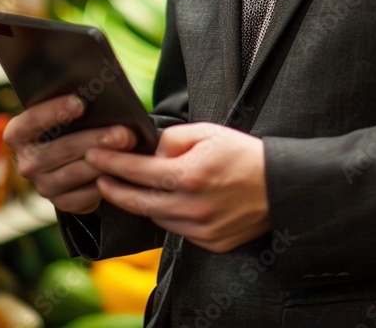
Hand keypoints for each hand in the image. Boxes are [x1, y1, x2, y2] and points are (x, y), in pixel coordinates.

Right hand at [3, 95, 136, 213]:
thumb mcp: (67, 108)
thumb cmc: (73, 121)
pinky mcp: (60, 202)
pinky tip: (121, 170)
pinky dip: (104, 183)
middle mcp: (26, 161)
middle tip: (122, 133)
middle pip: (61, 149)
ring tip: (127, 148)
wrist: (73, 154)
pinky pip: (83, 196)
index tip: (80, 104)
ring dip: (104, 161)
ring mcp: (42, 185)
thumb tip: (103, 93)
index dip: (54, 111)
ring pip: (75, 173)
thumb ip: (76, 101)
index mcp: (19, 133)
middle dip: (95, 139)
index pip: (31, 121)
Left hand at [85, 122, 270, 252]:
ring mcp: (200, 229)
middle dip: (114, 188)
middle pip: (138, 202)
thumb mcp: (209, 132)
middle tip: (99, 176)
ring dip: (142, 203)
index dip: (113, 163)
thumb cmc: (245, 154)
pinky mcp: (210, 243)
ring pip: (157, 218)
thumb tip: (150, 150)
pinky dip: (169, 215)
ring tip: (133, 187)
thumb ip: (174, 139)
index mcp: (189, 175)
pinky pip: (177, 230)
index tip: (95, 155)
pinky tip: (168, 202)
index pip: (138, 170)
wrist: (281, 186)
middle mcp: (191, 206)